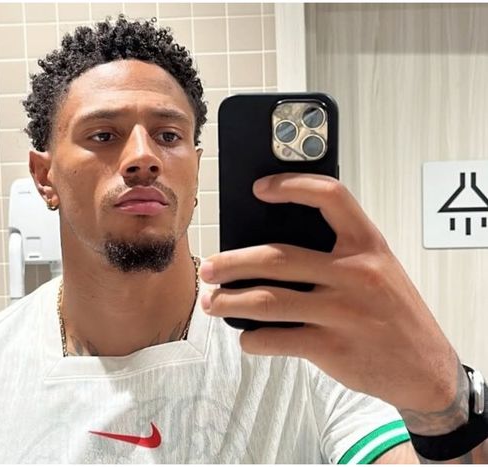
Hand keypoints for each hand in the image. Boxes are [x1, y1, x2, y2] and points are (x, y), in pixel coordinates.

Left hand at [200, 173, 460, 417]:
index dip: (291, 186)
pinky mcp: (332, 348)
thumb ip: (336, 254)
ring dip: (229, 301)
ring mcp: (343, 312)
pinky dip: (253, 339)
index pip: (330, 197)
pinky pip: (275, 339)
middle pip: (276, 257)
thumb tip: (268, 247)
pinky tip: (247, 337)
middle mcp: (356, 273)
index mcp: (368, 245)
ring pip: (267, 301)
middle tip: (207, 268)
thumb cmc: (392, 313)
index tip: (258, 188)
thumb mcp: (378, 271)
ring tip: (211, 302)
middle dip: (231, 263)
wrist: (426, 368)